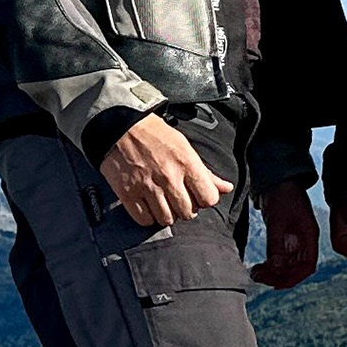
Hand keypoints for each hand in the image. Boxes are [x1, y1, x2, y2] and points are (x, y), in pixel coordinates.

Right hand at [99, 113, 230, 229]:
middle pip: (188, 213)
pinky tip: (147, 206)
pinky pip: (144, 220)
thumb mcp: (185, 147)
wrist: (120, 126)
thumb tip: (227, 188)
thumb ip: (206, 172)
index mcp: (187, 164)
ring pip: (166, 219)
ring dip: (166, 214)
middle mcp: (169, 177)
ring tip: (162, 202)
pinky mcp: (128, 193)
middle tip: (177, 198)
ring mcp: (147, 187)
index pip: (209, 199)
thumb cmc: (155, 135)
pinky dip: (147, 217)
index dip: (205, 199)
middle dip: (185, 208)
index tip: (197, 194)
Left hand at [253, 180, 319, 288]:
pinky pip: (280, 257)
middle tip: (259, 277)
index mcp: (310, 236)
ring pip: (287, 264)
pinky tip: (259, 266)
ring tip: (255, 273)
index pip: (307, 265)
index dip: (294, 277)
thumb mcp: (278, 221)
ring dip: (273, 272)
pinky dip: (270, 264)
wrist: (278, 180)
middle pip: (296, 267)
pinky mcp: (285, 237)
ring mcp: (295, 239)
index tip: (277, 284)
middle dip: (279, 276)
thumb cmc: (282, 196)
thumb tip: (276, 269)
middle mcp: (304, 241)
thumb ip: (277, 245)